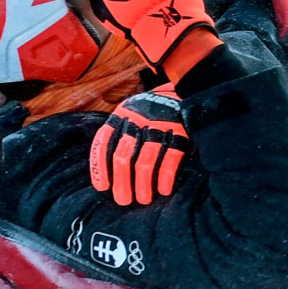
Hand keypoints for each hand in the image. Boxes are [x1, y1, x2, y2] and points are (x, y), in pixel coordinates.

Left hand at [90, 84, 189, 205]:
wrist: (187, 87)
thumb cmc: (154, 108)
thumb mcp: (132, 111)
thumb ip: (120, 131)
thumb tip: (109, 166)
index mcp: (122, 115)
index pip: (103, 142)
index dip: (100, 166)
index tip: (102, 187)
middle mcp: (138, 120)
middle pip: (123, 156)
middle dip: (121, 182)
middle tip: (123, 201)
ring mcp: (159, 126)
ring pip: (145, 161)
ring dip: (142, 184)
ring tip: (144, 200)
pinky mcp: (180, 131)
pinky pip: (170, 158)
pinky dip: (166, 176)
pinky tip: (164, 190)